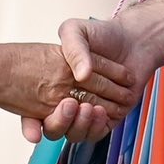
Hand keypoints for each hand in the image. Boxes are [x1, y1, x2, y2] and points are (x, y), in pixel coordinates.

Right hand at [23, 16, 159, 143]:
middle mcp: (66, 100)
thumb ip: (73, 49)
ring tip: (88, 108)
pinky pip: (96, 133)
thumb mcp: (76, 31)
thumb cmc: (101, 33)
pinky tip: (100, 111)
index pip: (34, 112)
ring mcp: (86, 111)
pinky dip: (97, 126)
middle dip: (61, 120)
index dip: (32, 120)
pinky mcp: (106, 118)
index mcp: (52, 85)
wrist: (131, 39)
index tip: (43, 109)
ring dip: (80, 124)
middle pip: (55, 127)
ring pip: (76, 132)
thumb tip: (81, 76)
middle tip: (69, 104)